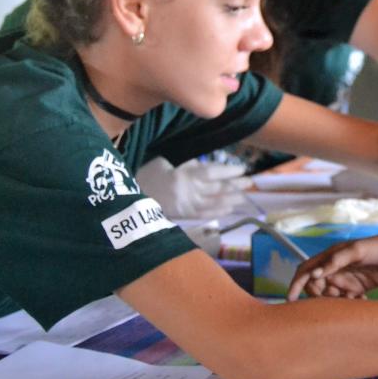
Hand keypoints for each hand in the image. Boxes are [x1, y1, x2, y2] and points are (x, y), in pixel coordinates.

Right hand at [135, 157, 251, 218]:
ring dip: (231, 200)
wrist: (127, 199)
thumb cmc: (145, 174)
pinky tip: (229, 209)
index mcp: (183, 176)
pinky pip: (203, 215)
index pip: (211, 173)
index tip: (242, 169)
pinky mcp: (181, 216)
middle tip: (251, 183)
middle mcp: (187, 192)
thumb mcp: (164, 162)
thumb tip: (204, 165)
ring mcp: (185, 206)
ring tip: (245, 197)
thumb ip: (187, 164)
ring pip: (214, 203)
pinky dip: (218, 212)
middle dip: (235, 186)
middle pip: (216, 188)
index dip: (228, 171)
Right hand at [287, 233, 377, 300]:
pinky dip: (349, 304)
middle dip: (321, 297)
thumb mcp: (356, 250)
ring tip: (354, 297)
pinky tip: (363, 299)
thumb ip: (335, 261)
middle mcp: (334, 269)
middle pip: (316, 288)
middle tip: (338, 297)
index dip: (296, 284)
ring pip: (330, 297)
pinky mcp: (356, 288)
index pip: (305, 271)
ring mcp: (345, 279)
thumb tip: (314, 274)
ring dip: (337, 302)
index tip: (290, 299)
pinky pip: (345, 301)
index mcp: (330, 257)